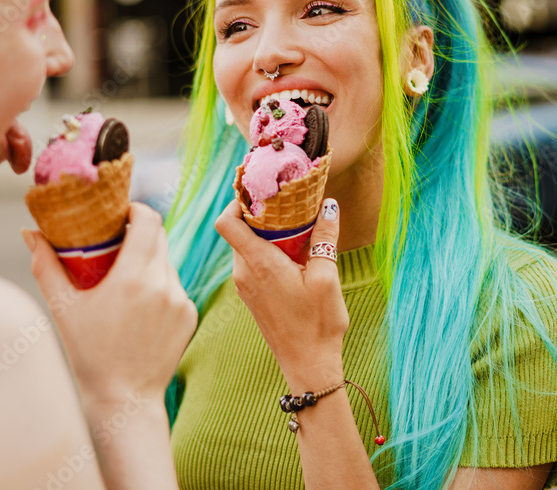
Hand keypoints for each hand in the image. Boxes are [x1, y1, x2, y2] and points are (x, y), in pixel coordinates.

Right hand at [22, 203, 197, 404]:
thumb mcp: (63, 308)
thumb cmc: (89, 354)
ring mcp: (181, 300)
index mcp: (134, 277)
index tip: (119, 214)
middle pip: (159, 237)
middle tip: (115, 241)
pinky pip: (175, 286)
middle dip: (139, 232)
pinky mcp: (189, 314)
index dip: (135, 209)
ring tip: (123, 278)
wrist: (125, 399)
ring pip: (166, 262)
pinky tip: (137, 306)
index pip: (148, 220)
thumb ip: (46, 265)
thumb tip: (30, 233)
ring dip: (148, 260)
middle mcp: (163, 284)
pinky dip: (158, 285)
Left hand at [214, 198, 347, 390]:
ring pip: (246, 245)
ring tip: (295, 225)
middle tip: (286, 201)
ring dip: (266, 232)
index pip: (227, 222)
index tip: (261, 190)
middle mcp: (244, 273)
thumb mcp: (327, 277)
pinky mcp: (253, 295)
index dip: (237, 200)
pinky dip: (268, 249)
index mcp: (258, 264)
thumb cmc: (317, 325)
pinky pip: (252, 261)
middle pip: (238, 229)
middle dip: (259, 212)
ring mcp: (245, 285)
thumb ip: (325, 238)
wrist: (308, 366)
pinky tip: (294, 252)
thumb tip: (329, 206)